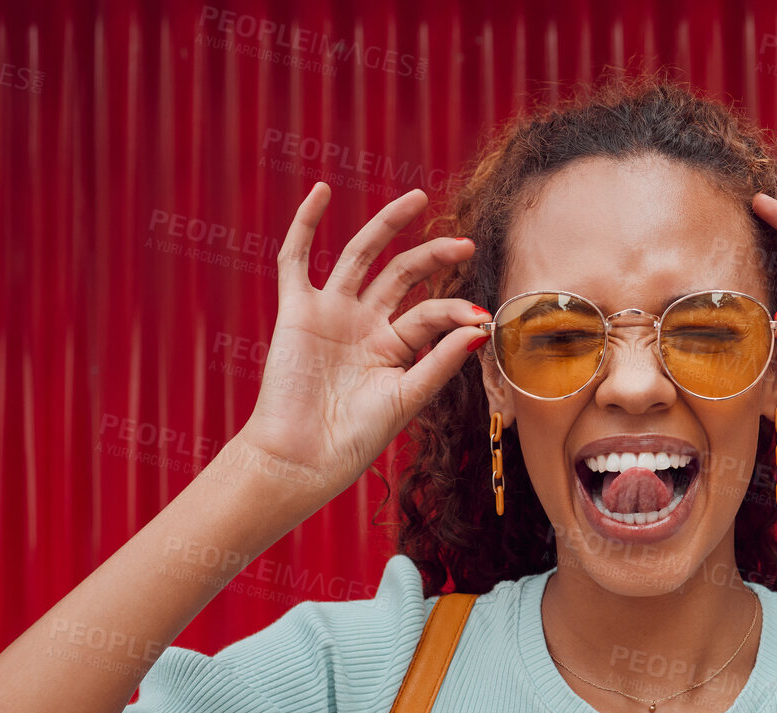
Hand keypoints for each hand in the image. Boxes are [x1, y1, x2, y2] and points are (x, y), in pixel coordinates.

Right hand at [236, 183, 488, 494]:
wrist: (301, 458)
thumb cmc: (354, 439)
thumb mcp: (407, 398)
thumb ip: (440, 363)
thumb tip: (480, 329)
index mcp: (394, 349)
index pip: (430, 313)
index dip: (455, 311)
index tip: (481, 317)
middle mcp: (364, 325)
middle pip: (402, 275)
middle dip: (434, 257)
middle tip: (465, 243)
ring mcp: (330, 314)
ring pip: (360, 256)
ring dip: (387, 226)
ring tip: (418, 199)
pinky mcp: (296, 311)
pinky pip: (295, 259)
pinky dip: (305, 224)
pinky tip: (321, 191)